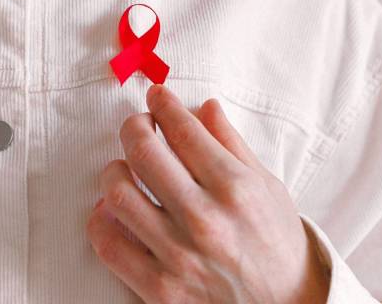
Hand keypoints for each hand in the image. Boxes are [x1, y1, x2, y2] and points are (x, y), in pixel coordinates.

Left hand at [86, 84, 330, 302]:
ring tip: (125, 168)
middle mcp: (205, 218)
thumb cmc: (279, 244)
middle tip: (139, 125)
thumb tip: (205, 108)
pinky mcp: (160, 288)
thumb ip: (233, 145)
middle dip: (134, 127)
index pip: (184, 130)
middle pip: (144, 152)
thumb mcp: (268, 186)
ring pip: (118, 194)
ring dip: (115, 170)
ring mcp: (179, 255)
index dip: (164, 105)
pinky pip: (109, 246)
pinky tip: (114, 209)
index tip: (157, 96)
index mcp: (235, 187)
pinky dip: (102, 220)